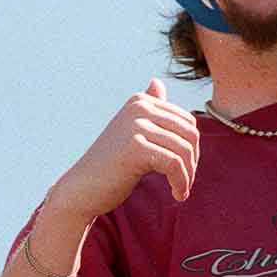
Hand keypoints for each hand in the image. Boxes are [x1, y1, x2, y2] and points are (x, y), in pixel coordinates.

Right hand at [49, 79, 199, 219]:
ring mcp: (136, 126)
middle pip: (190, 134)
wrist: (83, 187)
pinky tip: (177, 195)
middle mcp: (138, 108)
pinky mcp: (136, 147)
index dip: (192, 148)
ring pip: (184, 151)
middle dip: (193, 161)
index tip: (185, 168)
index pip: (187, 121)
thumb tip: (157, 82)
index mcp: (139, 101)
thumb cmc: (110, 163)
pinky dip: (181, 183)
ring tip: (181, 191)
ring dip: (188, 176)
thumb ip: (149, 109)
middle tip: (185, 182)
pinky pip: (174, 165)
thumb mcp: (131, 131)